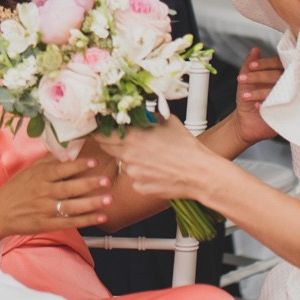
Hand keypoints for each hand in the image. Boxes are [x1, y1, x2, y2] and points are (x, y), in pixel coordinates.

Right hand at [0, 153, 113, 240]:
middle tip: (106, 181)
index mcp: (40, 176)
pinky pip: (70, 222)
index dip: (78, 165)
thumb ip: (50, 161)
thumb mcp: (30, 171)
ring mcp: (46, 209)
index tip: (94, 161)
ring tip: (109, 200)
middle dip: (90, 184)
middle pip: (70, 188)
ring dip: (92, 203)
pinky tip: (100, 217)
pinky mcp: (47, 224)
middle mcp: (44, 192)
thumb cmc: (16, 189)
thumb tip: (70, 149)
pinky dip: (86, 220)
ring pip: (72, 206)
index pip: (62, 169)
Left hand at [93, 117, 216, 200]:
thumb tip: (140, 113)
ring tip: (150, 157)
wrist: (199, 173)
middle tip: (128, 141)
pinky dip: (140, 174)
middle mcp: (128, 156)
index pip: (102, 134)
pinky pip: (133, 178)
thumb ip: (149, 117)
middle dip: (114, 143)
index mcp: (133, 137)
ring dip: (129, 159)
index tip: (102, 128)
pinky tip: (156, 170)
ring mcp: (133, 173)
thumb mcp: (168, 121)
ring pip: (122, 163)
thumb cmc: (186, 147)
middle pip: (108, 148)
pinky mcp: (139, 187)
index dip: (100, 131)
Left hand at [230, 46, 280, 142]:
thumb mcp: (246, 80)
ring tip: (245, 96)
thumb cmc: (247, 100)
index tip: (251, 66)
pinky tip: (257, 106)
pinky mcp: (288, 112)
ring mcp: (288, 98)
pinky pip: (282, 106)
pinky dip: (267, 104)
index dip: (265, 63)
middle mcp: (286, 84)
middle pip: (278, 75)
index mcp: (278, 74)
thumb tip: (255, 50)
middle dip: (258, 77)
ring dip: (260, 92)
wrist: (245, 123)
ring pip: (279, 90)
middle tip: (242, 80)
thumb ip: (249, 64)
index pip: (277, 63)